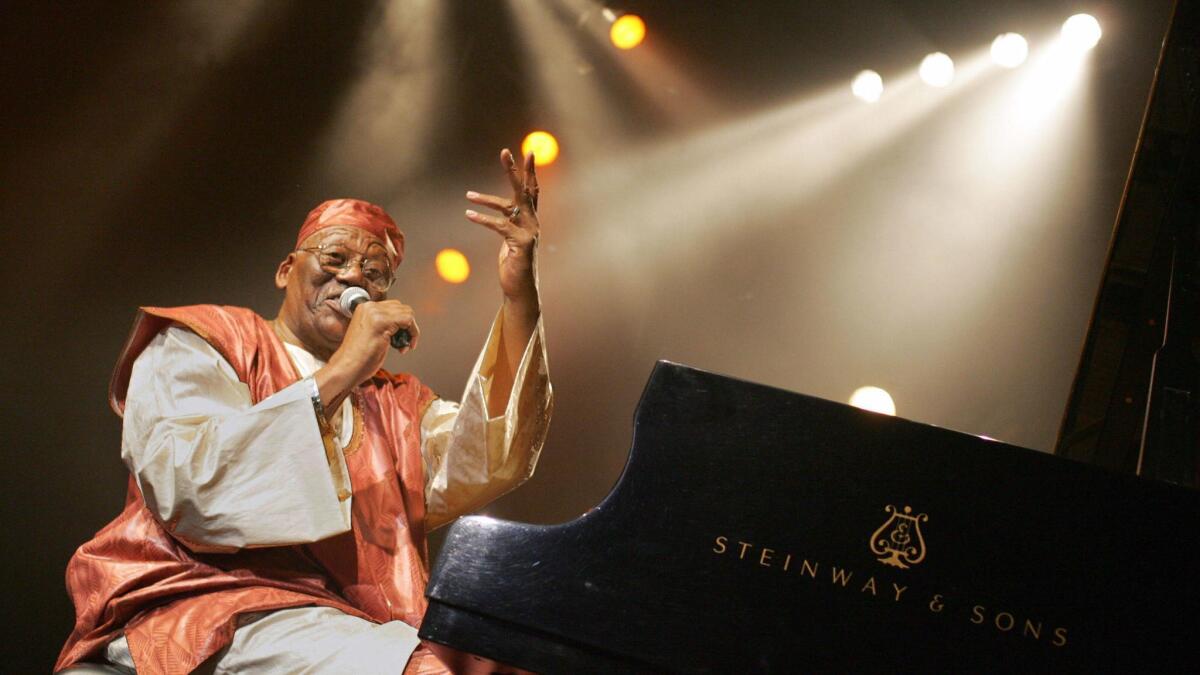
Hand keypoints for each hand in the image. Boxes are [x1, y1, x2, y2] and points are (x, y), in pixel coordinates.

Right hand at [325, 299, 419, 388]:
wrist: (347, 367)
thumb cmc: (358, 357)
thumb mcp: (371, 333)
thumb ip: (383, 324)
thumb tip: (402, 323)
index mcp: (365, 308)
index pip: (394, 307)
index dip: (402, 323)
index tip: (401, 338)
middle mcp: (370, 307)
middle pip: (402, 308)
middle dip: (408, 326)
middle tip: (403, 343)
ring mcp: (375, 313)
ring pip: (408, 313)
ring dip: (411, 331)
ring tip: (403, 346)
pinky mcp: (382, 321)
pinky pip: (408, 320)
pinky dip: (413, 334)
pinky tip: (404, 347)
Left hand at [465, 148, 539, 300]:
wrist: (521, 289)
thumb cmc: (514, 264)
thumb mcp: (511, 239)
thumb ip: (510, 222)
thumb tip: (504, 210)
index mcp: (531, 220)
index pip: (532, 190)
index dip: (530, 172)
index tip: (528, 152)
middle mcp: (533, 223)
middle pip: (524, 191)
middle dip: (515, 170)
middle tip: (505, 151)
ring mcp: (529, 233)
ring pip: (509, 207)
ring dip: (486, 200)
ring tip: (468, 195)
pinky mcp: (520, 244)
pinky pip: (499, 226)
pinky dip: (483, 219)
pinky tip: (468, 214)